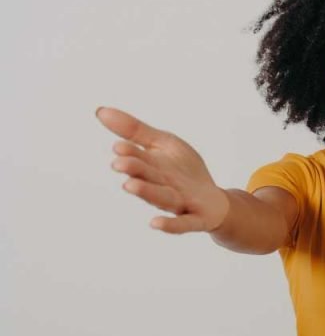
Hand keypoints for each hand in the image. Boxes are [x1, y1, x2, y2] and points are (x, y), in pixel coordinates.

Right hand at [96, 107, 229, 232]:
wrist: (213, 200)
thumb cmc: (183, 171)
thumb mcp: (163, 143)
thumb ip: (135, 130)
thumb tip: (100, 111)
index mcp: (152, 168)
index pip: (139, 158)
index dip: (130, 153)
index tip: (119, 146)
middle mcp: (161, 186)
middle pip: (147, 177)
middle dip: (135, 170)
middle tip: (119, 163)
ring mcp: (178, 203)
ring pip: (160, 198)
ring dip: (145, 192)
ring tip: (130, 185)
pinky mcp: (196, 219)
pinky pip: (182, 224)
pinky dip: (169, 224)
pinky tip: (154, 223)